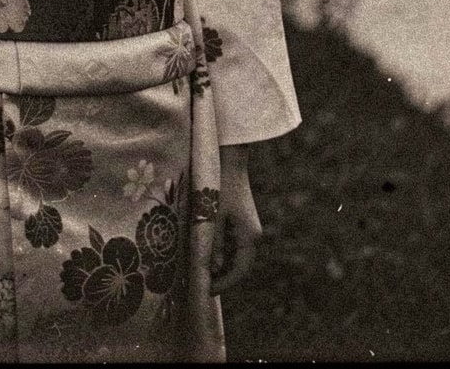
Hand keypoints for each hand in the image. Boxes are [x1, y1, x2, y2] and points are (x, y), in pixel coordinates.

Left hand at [208, 144, 261, 292]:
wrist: (228, 159)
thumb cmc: (219, 187)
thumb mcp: (212, 218)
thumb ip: (213, 245)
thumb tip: (213, 270)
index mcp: (250, 236)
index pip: (240, 271)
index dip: (224, 284)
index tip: (206, 291)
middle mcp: (251, 235)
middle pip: (238, 266)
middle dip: (220, 276)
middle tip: (199, 283)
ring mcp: (246, 228)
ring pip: (234, 255)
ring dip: (218, 264)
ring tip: (198, 270)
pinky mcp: (239, 221)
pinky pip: (230, 244)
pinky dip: (219, 251)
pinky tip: (203, 252)